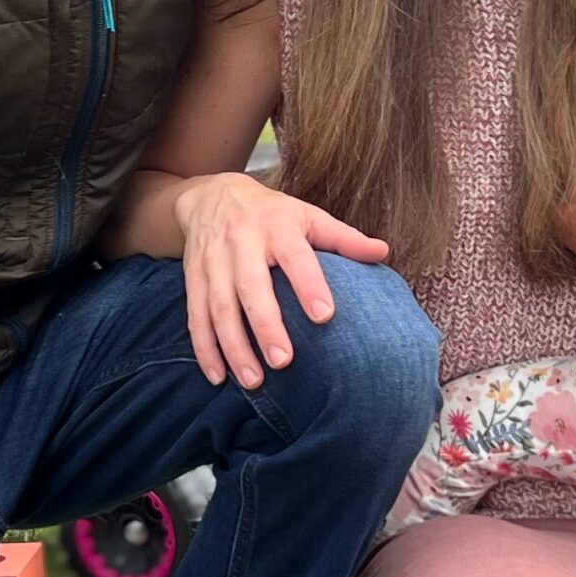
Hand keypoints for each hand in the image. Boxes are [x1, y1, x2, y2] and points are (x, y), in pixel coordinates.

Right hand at [171, 171, 388, 387]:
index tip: (325, 315)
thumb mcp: (307, 216)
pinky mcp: (193, 279)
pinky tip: (218, 377)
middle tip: (284, 362)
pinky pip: (195, 317)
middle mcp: (241, 243)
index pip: (295, 257)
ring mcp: (213, 262)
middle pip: (251, 287)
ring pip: (219, 308)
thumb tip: (383, 252)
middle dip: (266, 326)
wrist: (211, 195)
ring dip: (234, 347)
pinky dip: (204, 349)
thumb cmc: (271, 213)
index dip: (309, 285)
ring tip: (253, 381)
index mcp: (277, 227)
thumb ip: (344, 238)